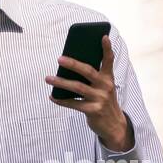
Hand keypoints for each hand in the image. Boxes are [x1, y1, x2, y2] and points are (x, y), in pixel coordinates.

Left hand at [44, 34, 133, 151]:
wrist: (114, 125)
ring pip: (77, 87)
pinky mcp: (93, 111)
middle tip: (59, 58)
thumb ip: (92, 78)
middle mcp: (105, 87)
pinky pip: (73, 104)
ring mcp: (99, 99)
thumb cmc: (104, 101)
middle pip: (88, 72)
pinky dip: (61, 100)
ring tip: (48, 78)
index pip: (109, 60)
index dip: (107, 49)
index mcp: (108, 78)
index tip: (103, 37)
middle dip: (73, 64)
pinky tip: (52, 96)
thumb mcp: (103, 88)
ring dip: (61, 82)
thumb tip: (70, 67)